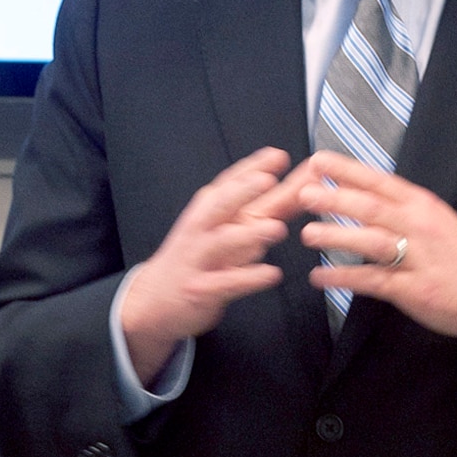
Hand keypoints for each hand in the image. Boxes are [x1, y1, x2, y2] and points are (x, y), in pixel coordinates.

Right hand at [121, 148, 308, 382]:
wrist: (155, 300)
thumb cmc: (197, 259)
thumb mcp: (226, 228)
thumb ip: (264, 208)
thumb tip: (301, 184)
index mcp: (208, 213)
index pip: (228, 184)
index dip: (251, 168)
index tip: (277, 156)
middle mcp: (202, 231)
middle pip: (220, 205)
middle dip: (242, 191)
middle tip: (267, 179)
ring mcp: (200, 259)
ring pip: (223, 242)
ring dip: (249, 234)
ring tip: (276, 228)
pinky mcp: (202, 290)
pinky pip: (227, 282)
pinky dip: (249, 278)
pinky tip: (271, 274)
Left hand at [298, 150, 456, 343]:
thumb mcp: (437, 221)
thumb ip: (402, 209)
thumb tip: (361, 197)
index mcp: (422, 205)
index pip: (379, 181)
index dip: (347, 170)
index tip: (318, 161)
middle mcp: (419, 226)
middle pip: (371, 207)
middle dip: (334, 199)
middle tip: (302, 193)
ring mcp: (417, 258)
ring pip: (371, 241)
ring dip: (336, 236)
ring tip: (307, 234)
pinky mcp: (414, 289)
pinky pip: (373, 281)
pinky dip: (344, 278)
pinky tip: (320, 277)